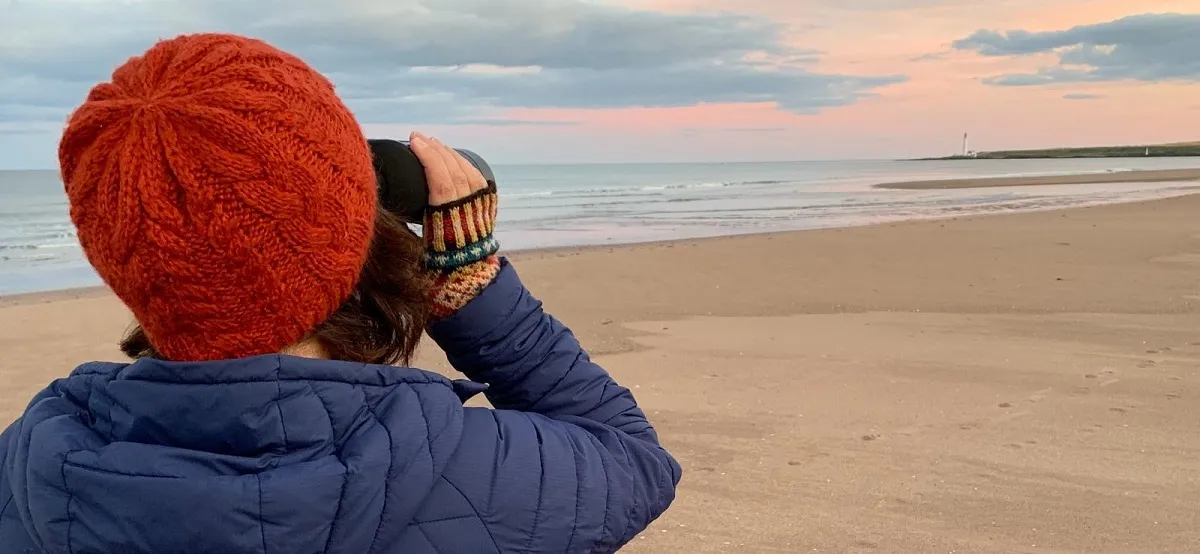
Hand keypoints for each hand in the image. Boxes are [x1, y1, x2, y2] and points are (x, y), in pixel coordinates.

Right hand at [407, 131, 501, 318]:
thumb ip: (402, 228)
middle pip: (452, 169)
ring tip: (434, 142)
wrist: (469, 278)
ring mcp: (481, 207)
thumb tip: (376, 211)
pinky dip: (465, 163)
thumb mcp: (416, 248)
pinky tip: (454, 156)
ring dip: (449, 153)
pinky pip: (478, 178)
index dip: (427, 156)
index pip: (440, 177)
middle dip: (435, 149)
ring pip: (467, 170)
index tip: (414, 140)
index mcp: (448, 218)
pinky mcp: (488, 207)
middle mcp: (468, 209)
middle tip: (418, 137)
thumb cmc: (438, 266)